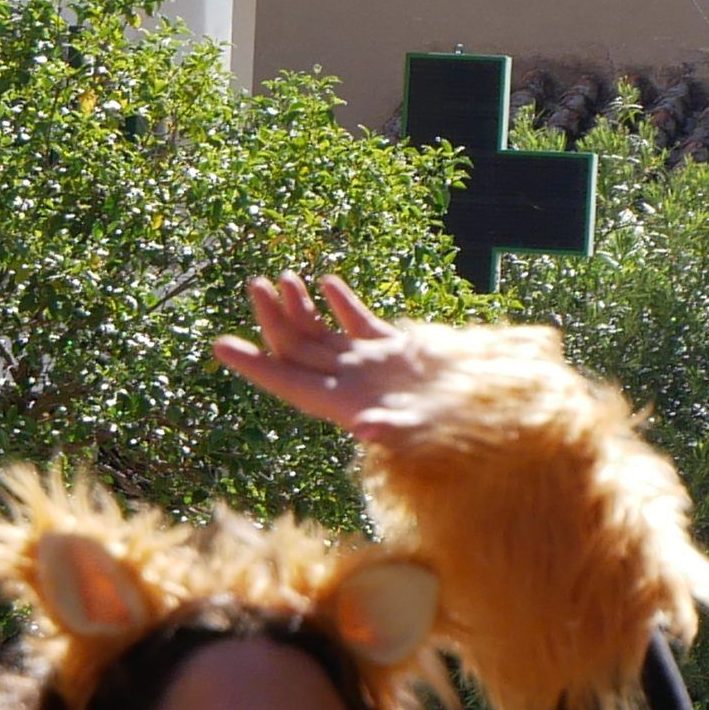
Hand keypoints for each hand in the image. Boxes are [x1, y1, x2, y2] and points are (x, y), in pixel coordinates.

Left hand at [211, 273, 440, 446]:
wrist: (487, 418)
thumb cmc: (450, 432)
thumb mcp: (420, 433)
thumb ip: (390, 431)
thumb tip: (365, 428)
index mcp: (344, 402)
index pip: (287, 381)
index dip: (254, 365)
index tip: (221, 348)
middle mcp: (350, 383)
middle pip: (299, 350)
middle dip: (273, 319)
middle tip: (253, 283)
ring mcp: (371, 365)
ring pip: (324, 334)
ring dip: (302, 307)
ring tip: (282, 277)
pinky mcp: (396, 351)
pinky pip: (361, 325)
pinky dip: (344, 304)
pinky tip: (328, 281)